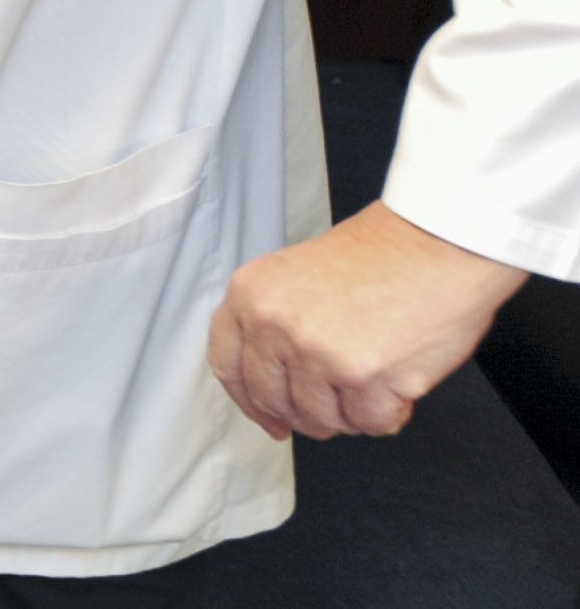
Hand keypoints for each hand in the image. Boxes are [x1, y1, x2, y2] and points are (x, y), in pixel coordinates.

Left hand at [207, 201, 525, 440]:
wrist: (438, 243)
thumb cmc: (384, 255)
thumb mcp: (297, 275)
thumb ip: (274, 321)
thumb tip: (272, 379)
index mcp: (251, 294)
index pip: (227, 365)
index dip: (248, 400)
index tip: (267, 417)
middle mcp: (275, 323)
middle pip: (272, 400)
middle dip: (305, 412)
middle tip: (335, 401)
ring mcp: (316, 352)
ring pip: (320, 419)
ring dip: (350, 411)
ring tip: (373, 377)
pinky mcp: (362, 376)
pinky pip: (369, 423)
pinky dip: (389, 412)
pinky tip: (398, 381)